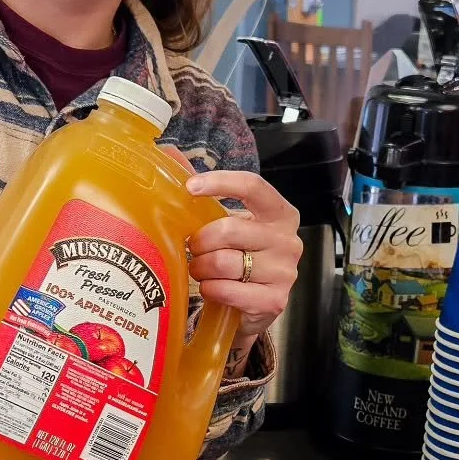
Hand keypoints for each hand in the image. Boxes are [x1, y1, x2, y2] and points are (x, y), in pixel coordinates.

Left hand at [183, 167, 301, 375]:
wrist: (255, 306)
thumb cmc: (240, 257)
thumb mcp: (229, 222)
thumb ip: (205, 192)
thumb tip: (170, 153)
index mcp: (280, 213)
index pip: (253, 186)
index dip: (220, 183)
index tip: (191, 188)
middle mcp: (288, 240)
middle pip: (229, 229)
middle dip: (200, 241)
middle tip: (193, 249)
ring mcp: (284, 272)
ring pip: (224, 262)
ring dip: (202, 268)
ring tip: (202, 271)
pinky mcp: (274, 300)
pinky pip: (227, 290)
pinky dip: (211, 289)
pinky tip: (212, 288)